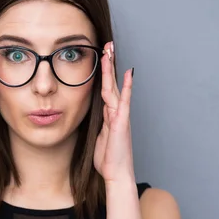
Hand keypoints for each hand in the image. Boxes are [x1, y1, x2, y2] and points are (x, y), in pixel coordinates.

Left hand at [93, 41, 135, 184]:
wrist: (117, 174)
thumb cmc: (108, 160)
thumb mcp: (97, 138)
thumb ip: (96, 126)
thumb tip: (90, 118)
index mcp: (109, 116)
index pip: (105, 89)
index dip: (103, 74)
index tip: (101, 57)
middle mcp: (116, 113)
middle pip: (111, 83)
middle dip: (109, 64)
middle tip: (107, 45)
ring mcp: (120, 116)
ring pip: (115, 88)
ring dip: (112, 69)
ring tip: (110, 51)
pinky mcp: (121, 122)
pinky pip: (123, 101)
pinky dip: (126, 87)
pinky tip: (128, 74)